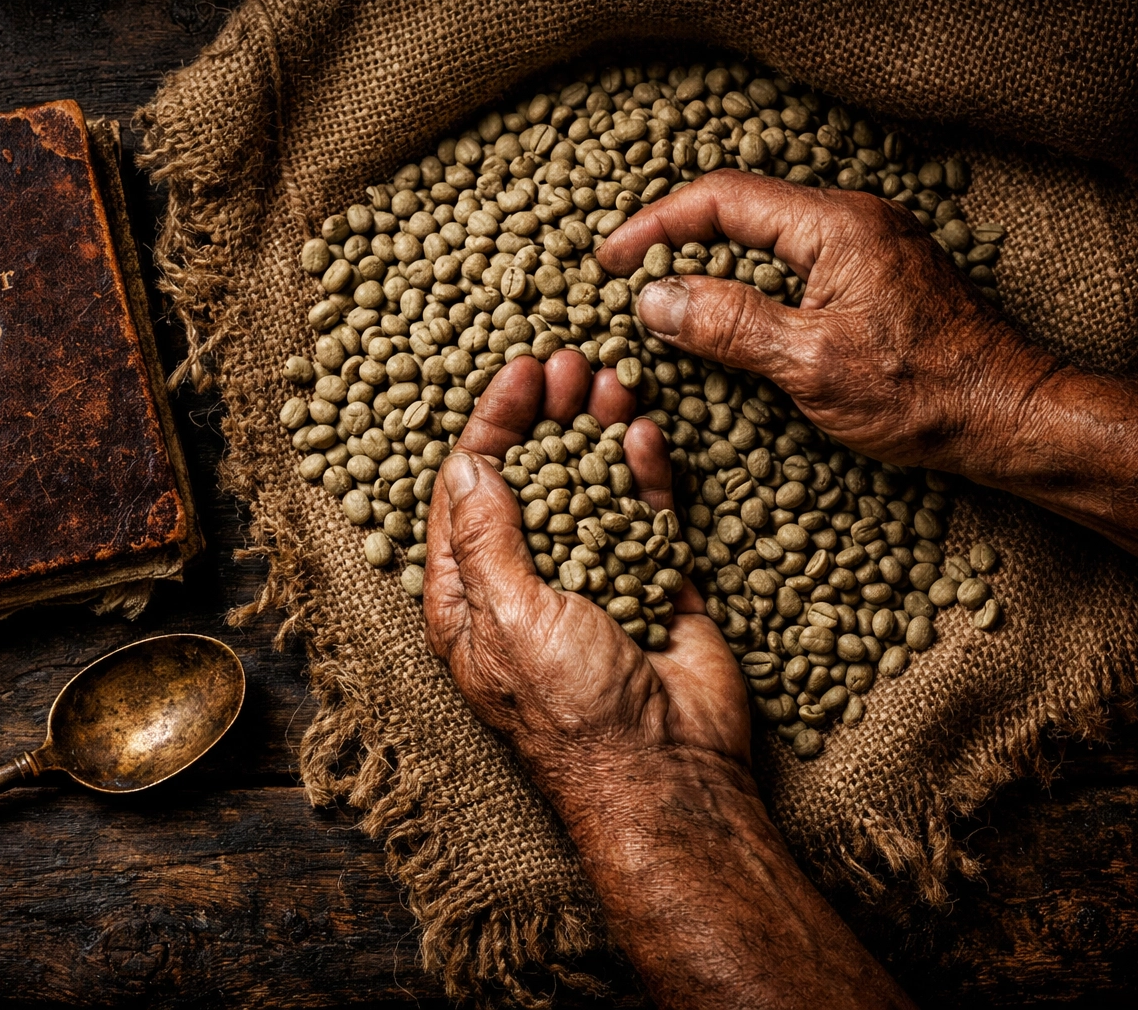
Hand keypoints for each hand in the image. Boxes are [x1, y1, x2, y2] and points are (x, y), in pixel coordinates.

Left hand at [422, 350, 748, 795]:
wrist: (672, 774)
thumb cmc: (574, 712)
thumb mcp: (509, 617)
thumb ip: (487, 536)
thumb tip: (465, 462)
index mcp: (471, 598)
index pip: (467, 493)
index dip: (488, 428)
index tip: (516, 373)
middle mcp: (527, 583)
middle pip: (528, 478)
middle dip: (543, 417)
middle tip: (567, 363)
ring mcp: (592, 580)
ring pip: (587, 487)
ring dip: (594, 431)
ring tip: (609, 378)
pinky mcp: (653, 583)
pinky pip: (644, 515)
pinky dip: (643, 473)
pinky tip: (643, 432)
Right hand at [597, 169, 1036, 472]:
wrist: (1010, 417)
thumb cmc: (921, 394)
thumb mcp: (809, 363)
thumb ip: (729, 324)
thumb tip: (654, 299)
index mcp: (833, 226)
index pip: (720, 199)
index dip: (654, 225)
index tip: (608, 261)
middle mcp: (851, 221)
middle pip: (740, 212)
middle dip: (674, 244)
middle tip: (624, 284)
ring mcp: (867, 248)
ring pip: (765, 242)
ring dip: (710, 269)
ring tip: (663, 308)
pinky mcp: (874, 279)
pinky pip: (793, 267)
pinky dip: (747, 288)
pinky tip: (727, 326)